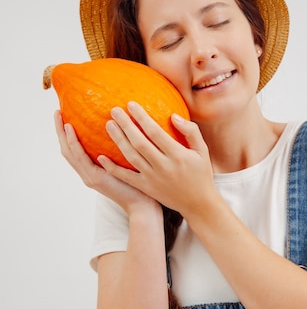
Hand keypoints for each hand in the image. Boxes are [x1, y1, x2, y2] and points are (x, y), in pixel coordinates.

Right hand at [54, 111, 156, 213]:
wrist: (143, 206)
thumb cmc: (141, 186)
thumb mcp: (128, 164)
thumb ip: (123, 150)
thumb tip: (129, 127)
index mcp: (94, 172)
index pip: (75, 151)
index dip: (67, 135)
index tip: (65, 117)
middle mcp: (88, 175)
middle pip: (67, 150)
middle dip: (60, 131)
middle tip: (56, 112)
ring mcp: (90, 177)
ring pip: (70, 153)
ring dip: (63, 134)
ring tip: (60, 117)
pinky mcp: (95, 178)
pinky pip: (81, 158)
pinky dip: (74, 143)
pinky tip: (71, 129)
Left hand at [98, 102, 215, 216]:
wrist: (198, 204)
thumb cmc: (201, 174)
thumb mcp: (203, 151)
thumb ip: (191, 132)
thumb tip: (173, 116)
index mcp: (177, 155)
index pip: (155, 132)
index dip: (142, 117)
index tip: (131, 104)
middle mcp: (163, 166)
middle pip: (139, 142)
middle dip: (125, 125)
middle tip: (114, 110)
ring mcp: (153, 178)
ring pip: (131, 157)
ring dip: (118, 140)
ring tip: (109, 125)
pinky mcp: (146, 188)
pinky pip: (126, 177)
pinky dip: (113, 168)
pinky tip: (101, 157)